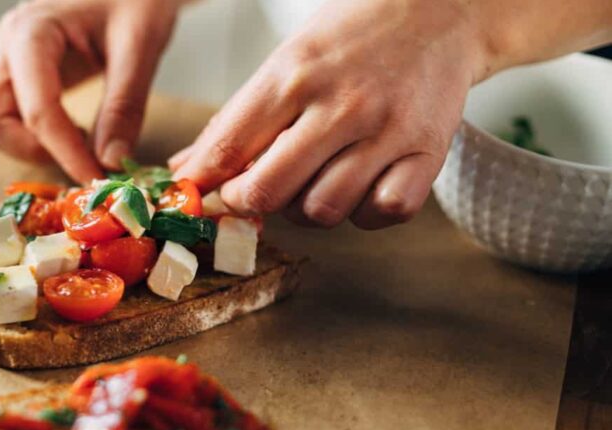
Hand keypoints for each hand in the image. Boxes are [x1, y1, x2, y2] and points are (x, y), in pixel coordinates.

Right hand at [0, 0, 180, 183]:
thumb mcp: (140, 45)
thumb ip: (125, 105)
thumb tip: (110, 163)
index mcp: (30, 31)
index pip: (36, 110)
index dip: (65, 153)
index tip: (97, 179)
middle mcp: (4, 46)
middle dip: (34, 151)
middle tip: (83, 158)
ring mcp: (3, 60)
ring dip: (31, 147)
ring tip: (82, 142)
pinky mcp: (13, 73)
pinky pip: (6, 119)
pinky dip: (35, 138)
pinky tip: (74, 132)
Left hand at [170, 0, 486, 228]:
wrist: (438, 12)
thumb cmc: (350, 39)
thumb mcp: (284, 62)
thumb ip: (237, 121)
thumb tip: (188, 168)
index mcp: (293, 75)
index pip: (228, 147)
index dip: (202, 182)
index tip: (196, 194)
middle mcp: (340, 105)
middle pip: (268, 191)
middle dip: (248, 203)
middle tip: (253, 192)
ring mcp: (386, 131)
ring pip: (323, 211)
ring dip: (307, 208)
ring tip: (313, 181)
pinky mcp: (427, 153)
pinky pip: (382, 213)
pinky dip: (365, 212)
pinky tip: (361, 186)